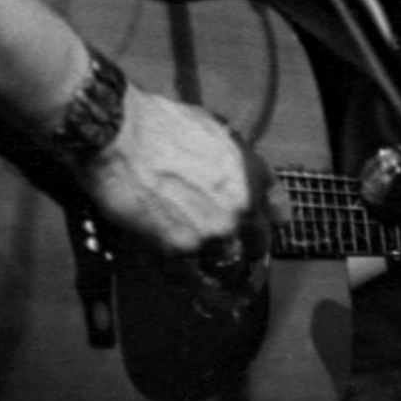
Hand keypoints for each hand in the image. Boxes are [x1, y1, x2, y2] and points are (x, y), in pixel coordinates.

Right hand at [75, 84, 285, 256]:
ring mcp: (212, 233)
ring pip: (221, 264)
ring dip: (209, 263)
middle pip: (255, 247)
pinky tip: (173, 271)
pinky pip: (186, 276)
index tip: (259, 230)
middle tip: (225, 250)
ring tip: (196, 262)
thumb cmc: (163, 123)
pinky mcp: (177, 250)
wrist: (121, 135)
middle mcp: (241, 209)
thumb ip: (234, 161)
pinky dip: (180, 276)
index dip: (268, 223)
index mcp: (253, 177)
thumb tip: (232, 174)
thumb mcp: (216, 131)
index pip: (279, 214)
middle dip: (242, 248)